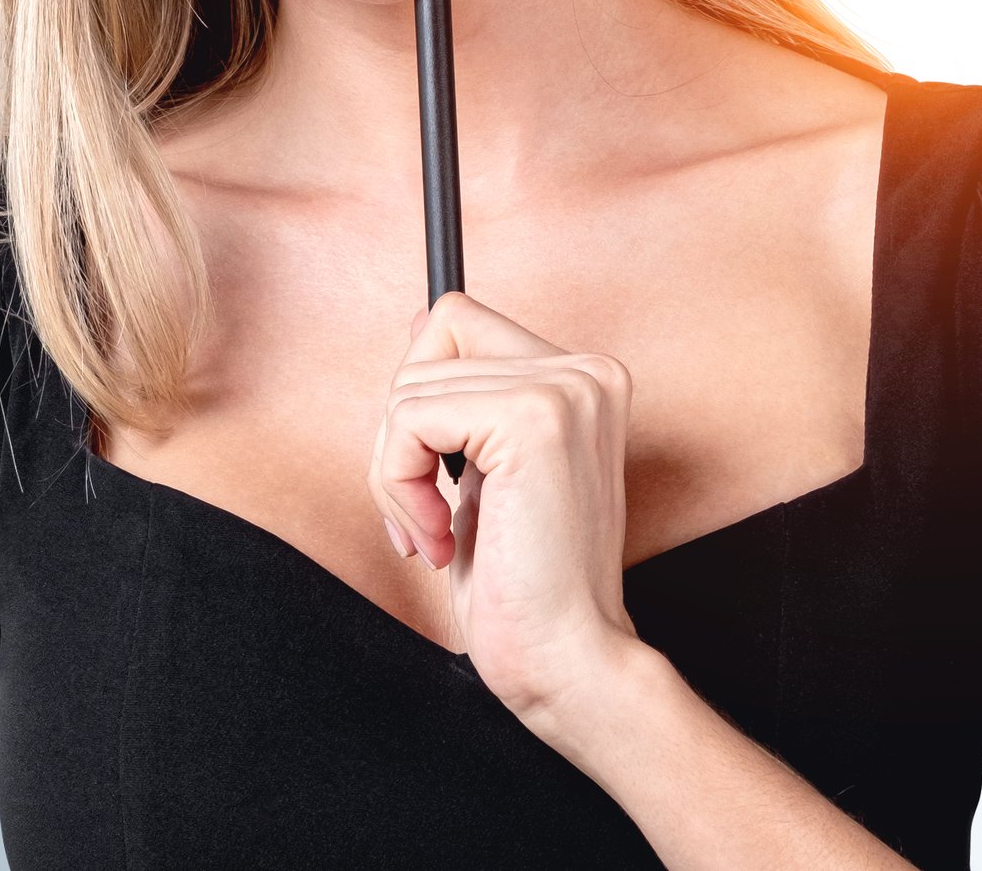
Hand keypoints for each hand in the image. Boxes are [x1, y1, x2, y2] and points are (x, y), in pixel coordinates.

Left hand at [370, 292, 658, 747]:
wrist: (569, 659)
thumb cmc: (526, 589)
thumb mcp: (485, 474)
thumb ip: (465, 400)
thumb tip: (416, 324)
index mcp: (584, 380)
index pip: (458, 323)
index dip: (421, 401)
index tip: (432, 480)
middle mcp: (586, 371)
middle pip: (430, 340)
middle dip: (400, 436)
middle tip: (425, 515)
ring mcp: (566, 389)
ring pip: (410, 384)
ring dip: (396, 471)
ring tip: (436, 534)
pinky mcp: (534, 418)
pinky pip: (410, 418)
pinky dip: (400, 485)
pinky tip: (440, 539)